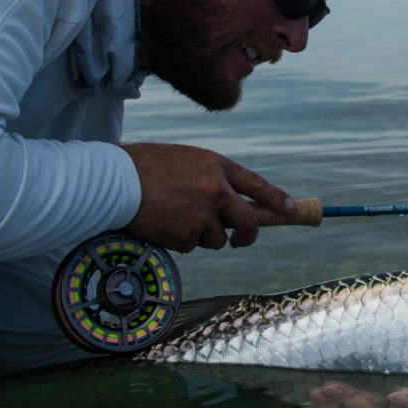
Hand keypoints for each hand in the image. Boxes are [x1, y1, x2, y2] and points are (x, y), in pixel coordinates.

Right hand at [119, 142, 294, 251]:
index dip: (276, 199)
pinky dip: (179, 240)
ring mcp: (203, 214)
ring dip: (201, 235)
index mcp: (218, 166)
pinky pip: (191, 246)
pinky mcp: (186, 235)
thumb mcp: (187, 161)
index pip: (257, 185)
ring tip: (175, 217)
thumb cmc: (147, 167)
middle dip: (248, 234)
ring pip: (216, 238)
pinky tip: (162, 223)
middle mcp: (217, 190)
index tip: (290, 209)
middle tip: (240, 240)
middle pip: (248, 221)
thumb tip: (230, 204)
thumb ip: (211, 179)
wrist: (117, 180)